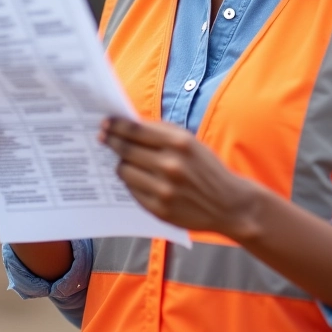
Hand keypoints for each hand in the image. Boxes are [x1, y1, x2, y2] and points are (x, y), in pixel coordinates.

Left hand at [99, 117, 257, 235]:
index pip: (136, 131)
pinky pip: (132, 190)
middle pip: (126, 149)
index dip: (117, 126)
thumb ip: (162, 133)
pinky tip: (134, 176)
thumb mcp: (190, 142)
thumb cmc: (207, 168)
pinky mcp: (159, 209)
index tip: (106, 122)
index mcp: (179, 143)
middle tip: (102, 136)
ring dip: (120, 163)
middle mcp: (170, 165)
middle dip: (111, 141)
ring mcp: (163, 189)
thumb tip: (130, 125)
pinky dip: (130, 182)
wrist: (228, 203)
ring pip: (124, 170)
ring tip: (122, 159)